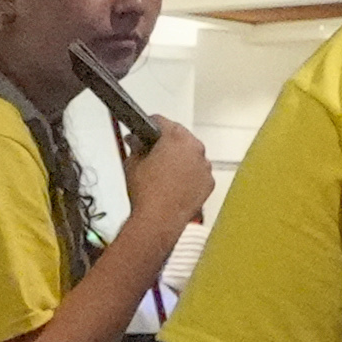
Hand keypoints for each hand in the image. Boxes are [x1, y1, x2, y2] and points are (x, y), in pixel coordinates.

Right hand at [117, 117, 213, 233]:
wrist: (159, 220)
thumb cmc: (146, 192)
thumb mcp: (133, 164)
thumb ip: (136, 147)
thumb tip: (135, 141)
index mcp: (175, 137)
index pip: (161, 121)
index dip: (149, 125)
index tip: (144, 131)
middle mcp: (195, 148)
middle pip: (180, 137)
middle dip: (167, 143)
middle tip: (152, 154)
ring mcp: (204, 166)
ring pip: (191, 155)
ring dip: (180, 159)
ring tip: (163, 174)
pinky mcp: (209, 183)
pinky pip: (198, 173)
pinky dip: (189, 176)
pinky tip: (175, 186)